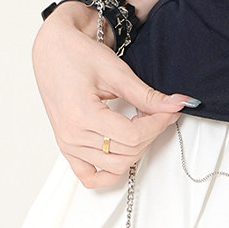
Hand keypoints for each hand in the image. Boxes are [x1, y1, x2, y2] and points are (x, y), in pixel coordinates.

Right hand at [32, 7, 198, 187]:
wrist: (53, 51)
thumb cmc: (76, 55)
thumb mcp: (116, 72)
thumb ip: (147, 94)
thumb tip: (176, 104)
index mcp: (81, 115)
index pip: (132, 135)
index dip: (157, 124)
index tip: (168, 111)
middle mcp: (72, 135)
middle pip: (127, 152)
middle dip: (151, 133)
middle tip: (158, 113)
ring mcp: (68, 144)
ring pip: (115, 166)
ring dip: (136, 149)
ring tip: (140, 125)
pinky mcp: (67, 147)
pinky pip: (90, 176)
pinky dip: (109, 172)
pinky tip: (122, 151)